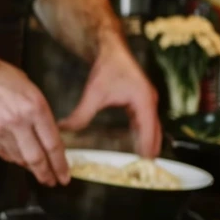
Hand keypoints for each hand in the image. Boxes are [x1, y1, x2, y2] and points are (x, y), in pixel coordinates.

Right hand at [0, 62, 69, 185]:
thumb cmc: (6, 81)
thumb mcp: (33, 93)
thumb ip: (43, 119)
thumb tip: (50, 145)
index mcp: (35, 108)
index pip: (52, 145)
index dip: (60, 165)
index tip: (64, 176)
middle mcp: (18, 121)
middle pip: (36, 158)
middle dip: (46, 174)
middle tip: (52, 181)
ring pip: (19, 159)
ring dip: (29, 165)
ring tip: (35, 167)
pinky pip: (4, 154)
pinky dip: (13, 157)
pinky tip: (17, 154)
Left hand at [59, 37, 161, 157]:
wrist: (112, 48)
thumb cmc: (107, 67)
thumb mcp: (94, 93)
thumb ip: (81, 114)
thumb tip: (64, 129)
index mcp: (143, 101)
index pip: (149, 131)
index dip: (147, 148)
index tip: (145, 164)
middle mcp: (149, 102)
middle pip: (155, 132)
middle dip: (151, 150)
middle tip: (146, 170)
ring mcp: (147, 101)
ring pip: (152, 128)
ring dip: (148, 143)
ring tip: (143, 163)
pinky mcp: (142, 101)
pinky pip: (146, 122)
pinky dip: (144, 134)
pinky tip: (137, 145)